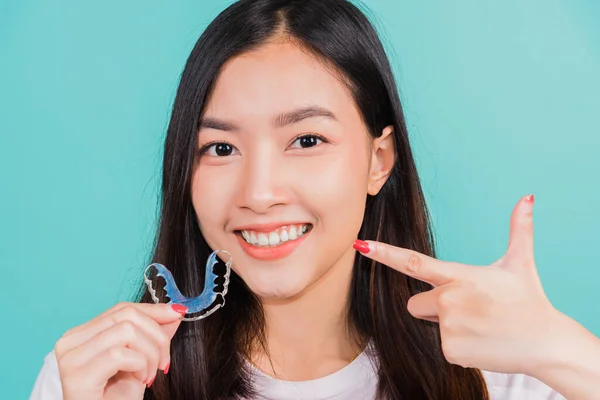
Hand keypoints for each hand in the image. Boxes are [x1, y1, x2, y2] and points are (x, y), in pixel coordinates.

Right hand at [54, 302, 186, 399]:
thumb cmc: (117, 399)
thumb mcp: (141, 361)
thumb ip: (153, 335)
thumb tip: (175, 311)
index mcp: (82, 335)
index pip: (121, 309)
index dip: (153, 310)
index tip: (177, 314)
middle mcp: (70, 342)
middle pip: (125, 315)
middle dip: (156, 335)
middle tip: (164, 362)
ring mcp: (71, 358)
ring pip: (126, 331)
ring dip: (150, 353)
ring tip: (149, 375)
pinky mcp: (78, 375)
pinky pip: (119, 355)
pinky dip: (139, 365)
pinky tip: (140, 380)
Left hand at [354, 194, 564, 375]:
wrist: (546, 343)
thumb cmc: (529, 301)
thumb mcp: (520, 264)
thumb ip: (518, 230)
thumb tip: (527, 198)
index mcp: (459, 275)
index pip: (413, 262)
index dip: (384, 253)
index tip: (361, 245)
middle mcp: (449, 299)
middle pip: (413, 303)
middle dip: (431, 306)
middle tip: (468, 309)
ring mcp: (448, 326)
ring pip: (429, 324)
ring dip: (446, 326)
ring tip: (478, 325)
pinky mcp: (451, 350)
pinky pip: (442, 346)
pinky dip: (458, 346)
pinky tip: (480, 342)